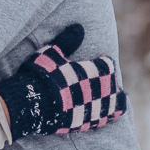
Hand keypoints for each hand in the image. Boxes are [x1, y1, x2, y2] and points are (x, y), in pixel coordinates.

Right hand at [0, 23, 126, 137]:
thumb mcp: (52, 53)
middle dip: (110, 82)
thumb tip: (78, 26)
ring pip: (114, 106)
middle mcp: (99, 90)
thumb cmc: (43, 75)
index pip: (107, 64)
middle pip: (113, 86)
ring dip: (114, 102)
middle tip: (106, 81)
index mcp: (95, 70)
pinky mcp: (86, 123)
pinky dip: (103, 117)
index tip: (101, 59)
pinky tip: (101, 116)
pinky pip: (101, 121)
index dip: (103, 61)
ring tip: (115, 100)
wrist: (34, 104)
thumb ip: (67, 40)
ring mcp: (94, 108)